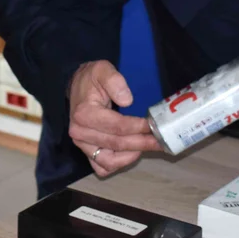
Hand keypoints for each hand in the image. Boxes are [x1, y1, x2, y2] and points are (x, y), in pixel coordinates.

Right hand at [68, 61, 160, 177]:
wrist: (76, 87)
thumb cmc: (91, 79)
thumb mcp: (103, 70)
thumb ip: (114, 81)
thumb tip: (127, 100)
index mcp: (84, 114)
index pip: (116, 126)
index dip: (137, 127)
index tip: (154, 125)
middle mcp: (80, 133)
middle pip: (116, 144)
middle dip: (142, 143)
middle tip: (161, 140)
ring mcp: (82, 145)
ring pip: (109, 161)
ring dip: (131, 156)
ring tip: (149, 146)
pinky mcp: (86, 152)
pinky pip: (102, 167)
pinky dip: (118, 164)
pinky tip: (132, 153)